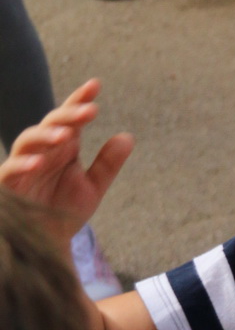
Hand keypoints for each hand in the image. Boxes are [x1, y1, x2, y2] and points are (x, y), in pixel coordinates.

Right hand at [0, 79, 132, 240]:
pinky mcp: (8, 184)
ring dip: (46, 135)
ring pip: (28, 140)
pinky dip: (23, 164)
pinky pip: (11, 169)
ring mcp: (23, 166)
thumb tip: (127, 136)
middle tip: (91, 111)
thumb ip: (107, 164)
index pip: (70, 119)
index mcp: (62, 148)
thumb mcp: (92, 188)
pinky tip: (39, 164)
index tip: (96, 85)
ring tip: (67, 135)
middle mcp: (42, 152)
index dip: (79, 100)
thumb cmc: (64, 211)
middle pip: (51, 124)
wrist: (44, 244)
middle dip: (69, 115)